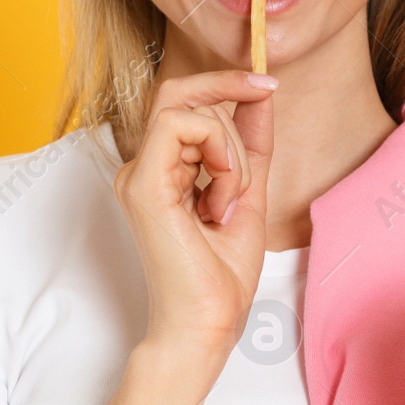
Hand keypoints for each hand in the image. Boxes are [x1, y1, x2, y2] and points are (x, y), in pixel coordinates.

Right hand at [113, 69, 275, 356]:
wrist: (209, 321)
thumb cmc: (221, 273)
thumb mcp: (247, 191)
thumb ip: (251, 144)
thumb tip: (260, 95)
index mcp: (162, 171)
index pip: (183, 102)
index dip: (224, 83)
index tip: (268, 85)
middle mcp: (143, 168)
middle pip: (178, 93)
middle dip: (227, 86)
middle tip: (266, 91)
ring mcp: (137, 175)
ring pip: (191, 112)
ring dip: (232, 150)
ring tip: (231, 202)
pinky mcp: (142, 183)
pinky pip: (181, 127)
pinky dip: (219, 156)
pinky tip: (221, 201)